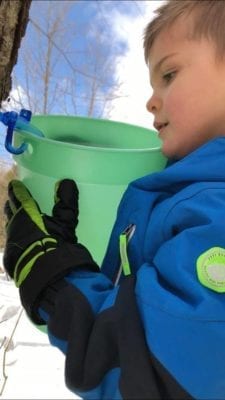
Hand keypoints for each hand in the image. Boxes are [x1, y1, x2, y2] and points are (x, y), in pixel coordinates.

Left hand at [3, 179, 97, 322]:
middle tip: (12, 201)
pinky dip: (15, 239)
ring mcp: (11, 243)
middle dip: (11, 206)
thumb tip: (66, 182)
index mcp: (26, 215)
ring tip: (14, 220)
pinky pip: (11, 244)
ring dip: (12, 223)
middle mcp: (15, 226)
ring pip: (9, 228)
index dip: (17, 191)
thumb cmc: (55, 244)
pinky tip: (18, 243)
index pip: (20, 199)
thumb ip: (66, 203)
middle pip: (10, 212)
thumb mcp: (65, 223)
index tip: (15, 185)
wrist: (44, 275)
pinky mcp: (10, 258)